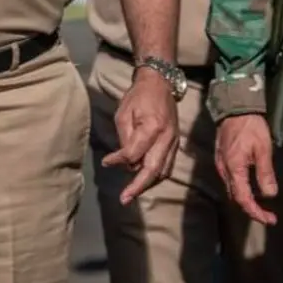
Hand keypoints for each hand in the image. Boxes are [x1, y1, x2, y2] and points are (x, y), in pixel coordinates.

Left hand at [103, 67, 179, 203]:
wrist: (160, 84)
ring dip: (147, 184)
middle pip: (153, 169)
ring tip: (132, 193)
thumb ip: (125, 138)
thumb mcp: (124, 113)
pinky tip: (143, 180)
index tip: (106, 162)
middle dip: (138, 187)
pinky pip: (167, 166)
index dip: (118, 160)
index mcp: (153, 127)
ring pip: (163, 172)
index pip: (134, 153)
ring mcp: (174, 142)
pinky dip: (155, 176)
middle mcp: (167, 138)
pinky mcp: (176, 144)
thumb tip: (123, 161)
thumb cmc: (138, 96)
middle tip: (124, 199)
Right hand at [216, 113, 277, 224]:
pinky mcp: (222, 160)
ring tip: (262, 204)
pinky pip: (231, 181)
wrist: (235, 107)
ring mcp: (221, 165)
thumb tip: (269, 195)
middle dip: (252, 209)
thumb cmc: (251, 126)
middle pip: (236, 198)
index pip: (244, 199)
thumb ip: (265, 173)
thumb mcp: (263, 149)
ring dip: (247, 200)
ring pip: (233, 190)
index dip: (256, 213)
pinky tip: (252, 187)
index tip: (270, 220)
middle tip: (268, 215)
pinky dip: (242, 189)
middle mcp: (224, 170)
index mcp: (234, 169)